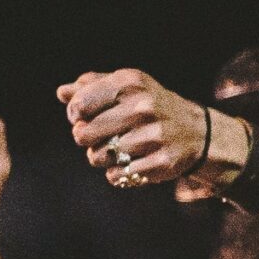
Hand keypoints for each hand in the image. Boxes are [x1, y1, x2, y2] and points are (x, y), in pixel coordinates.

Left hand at [59, 69, 221, 190]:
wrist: (197, 132)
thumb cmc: (151, 106)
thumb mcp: (127, 87)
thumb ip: (92, 86)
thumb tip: (62, 93)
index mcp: (131, 83)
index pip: (79, 104)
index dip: (75, 114)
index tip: (84, 117)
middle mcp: (142, 107)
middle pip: (84, 134)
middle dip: (85, 138)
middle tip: (98, 136)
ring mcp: (153, 136)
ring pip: (97, 157)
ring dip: (101, 157)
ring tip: (116, 149)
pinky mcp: (160, 162)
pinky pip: (116, 175)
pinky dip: (117, 172)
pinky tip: (130, 162)